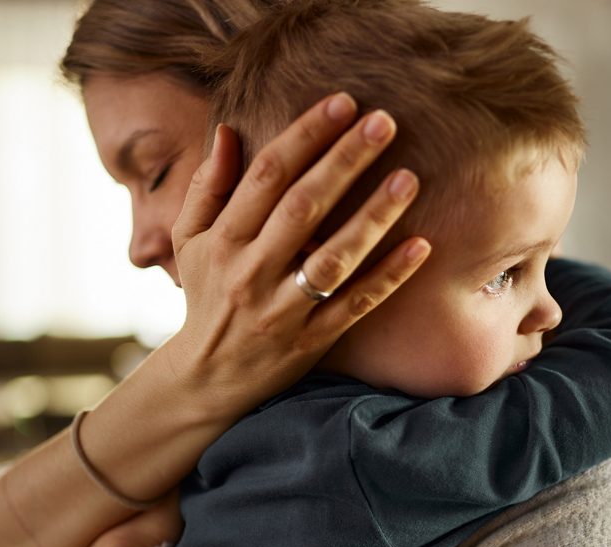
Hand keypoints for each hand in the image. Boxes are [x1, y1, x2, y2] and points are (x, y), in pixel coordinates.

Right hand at [166, 92, 429, 416]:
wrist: (206, 380)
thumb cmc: (206, 295)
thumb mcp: (189, 241)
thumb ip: (208, 187)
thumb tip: (226, 129)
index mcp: (222, 240)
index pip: (267, 175)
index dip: (305, 135)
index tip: (343, 102)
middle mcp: (251, 272)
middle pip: (302, 208)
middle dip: (344, 161)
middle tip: (385, 122)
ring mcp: (283, 309)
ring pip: (333, 258)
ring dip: (373, 217)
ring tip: (409, 178)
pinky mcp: (311, 341)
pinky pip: (355, 305)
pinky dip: (388, 277)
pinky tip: (422, 246)